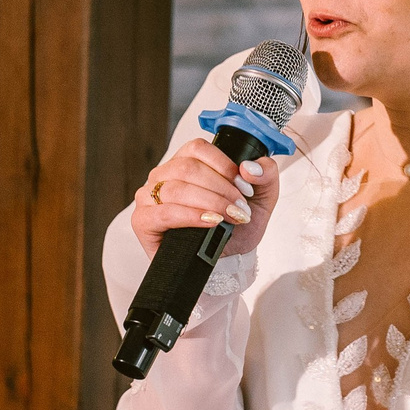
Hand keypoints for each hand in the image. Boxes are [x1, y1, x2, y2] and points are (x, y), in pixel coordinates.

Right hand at [131, 140, 283, 261]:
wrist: (226, 261)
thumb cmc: (235, 226)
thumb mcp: (261, 197)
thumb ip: (266, 174)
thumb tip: (249, 167)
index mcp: (186, 162)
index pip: (198, 148)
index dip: (223, 165)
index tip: (244, 186)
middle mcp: (164, 175)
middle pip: (188, 168)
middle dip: (221, 189)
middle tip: (241, 208)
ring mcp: (149, 197)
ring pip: (176, 188)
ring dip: (210, 203)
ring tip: (230, 218)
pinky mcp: (143, 221)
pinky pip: (164, 212)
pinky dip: (191, 216)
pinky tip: (210, 222)